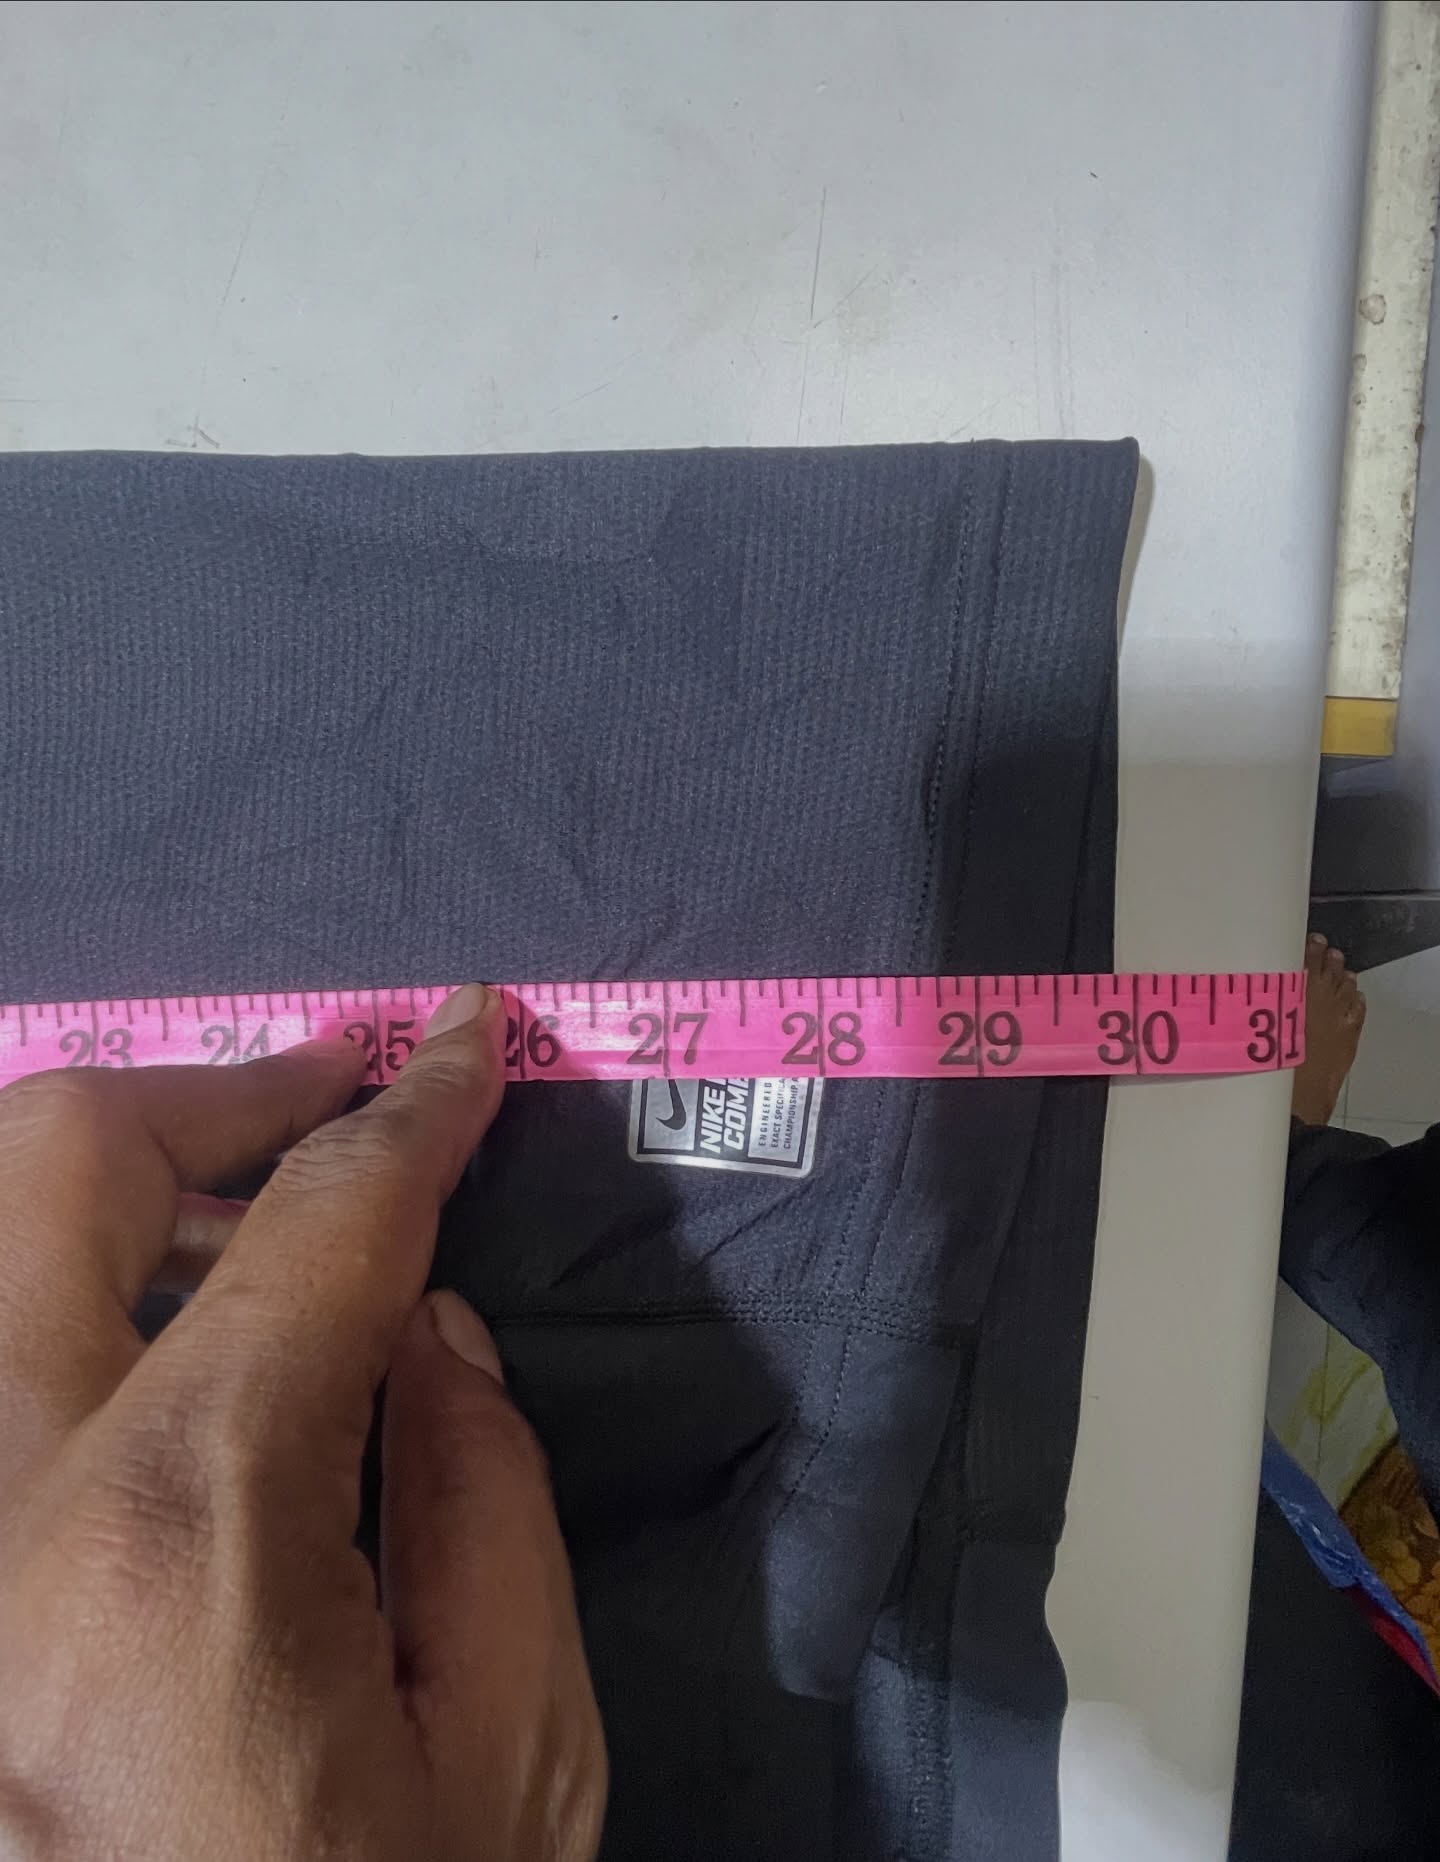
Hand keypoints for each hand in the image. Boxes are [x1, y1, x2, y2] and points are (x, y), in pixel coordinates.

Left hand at [0, 985, 604, 1860]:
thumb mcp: (507, 1766)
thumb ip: (487, 1498)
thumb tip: (428, 1329)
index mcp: (184, 1539)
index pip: (317, 1223)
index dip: (412, 1107)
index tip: (464, 1042)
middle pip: (56, 1156)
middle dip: (221, 1091)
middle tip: (339, 1095)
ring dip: (115, 1191)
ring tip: (245, 1228)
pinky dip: (56, 1313)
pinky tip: (148, 1364)